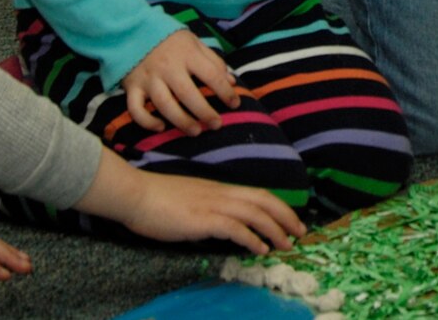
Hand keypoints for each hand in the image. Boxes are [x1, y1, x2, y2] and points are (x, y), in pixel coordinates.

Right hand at [76, 152, 304, 254]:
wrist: (136, 195)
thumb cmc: (157, 199)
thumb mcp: (190, 200)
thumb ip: (207, 209)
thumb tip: (221, 225)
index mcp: (218, 188)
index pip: (257, 194)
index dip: (279, 207)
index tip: (292, 221)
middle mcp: (220, 193)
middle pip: (263, 200)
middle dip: (286, 216)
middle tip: (301, 233)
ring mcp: (212, 204)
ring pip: (254, 213)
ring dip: (274, 229)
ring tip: (287, 244)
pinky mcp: (202, 218)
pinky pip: (234, 227)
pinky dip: (251, 238)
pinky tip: (259, 249)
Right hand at [123, 30, 240, 134]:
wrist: (132, 29)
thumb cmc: (169, 39)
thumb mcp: (194, 42)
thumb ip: (213, 61)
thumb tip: (231, 82)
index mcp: (187, 53)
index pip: (211, 74)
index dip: (225, 91)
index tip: (234, 104)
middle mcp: (168, 67)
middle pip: (187, 93)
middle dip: (204, 112)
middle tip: (216, 125)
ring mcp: (149, 78)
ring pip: (164, 104)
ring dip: (181, 120)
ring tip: (195, 131)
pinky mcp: (132, 87)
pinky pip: (136, 108)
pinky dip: (146, 121)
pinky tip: (160, 127)